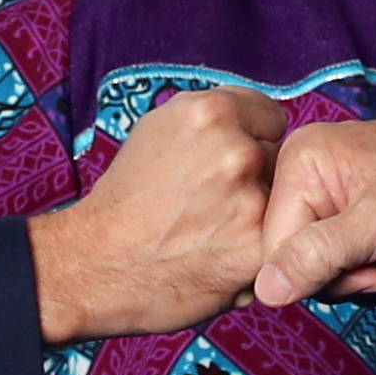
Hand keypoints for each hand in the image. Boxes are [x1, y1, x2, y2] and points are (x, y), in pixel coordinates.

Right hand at [28, 87, 286, 343]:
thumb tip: (251, 120)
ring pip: (279, 201)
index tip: (228, 161)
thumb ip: (209, 120)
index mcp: (210, 112)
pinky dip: (254, 249)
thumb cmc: (125, 198)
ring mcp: (250, 199)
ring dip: (257, 214)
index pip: (270, 115)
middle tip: (214, 200)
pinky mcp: (257, 246)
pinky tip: (221, 256)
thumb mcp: (156, 129)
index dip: (251, 138)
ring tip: (215, 230)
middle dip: (256, 175)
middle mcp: (236, 149)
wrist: (97, 262)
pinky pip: (276, 239)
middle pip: (277, 157)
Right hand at [253, 106, 375, 306]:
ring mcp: (341, 202)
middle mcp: (313, 179)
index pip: (271, 246)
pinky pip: (354, 270)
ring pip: (328, 272)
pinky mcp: (367, 224)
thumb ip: (317, 257)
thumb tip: (265, 290)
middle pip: (296, 262)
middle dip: (346, 275)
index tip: (362, 267)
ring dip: (370, 276)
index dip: (313, 272)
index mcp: (301, 162)